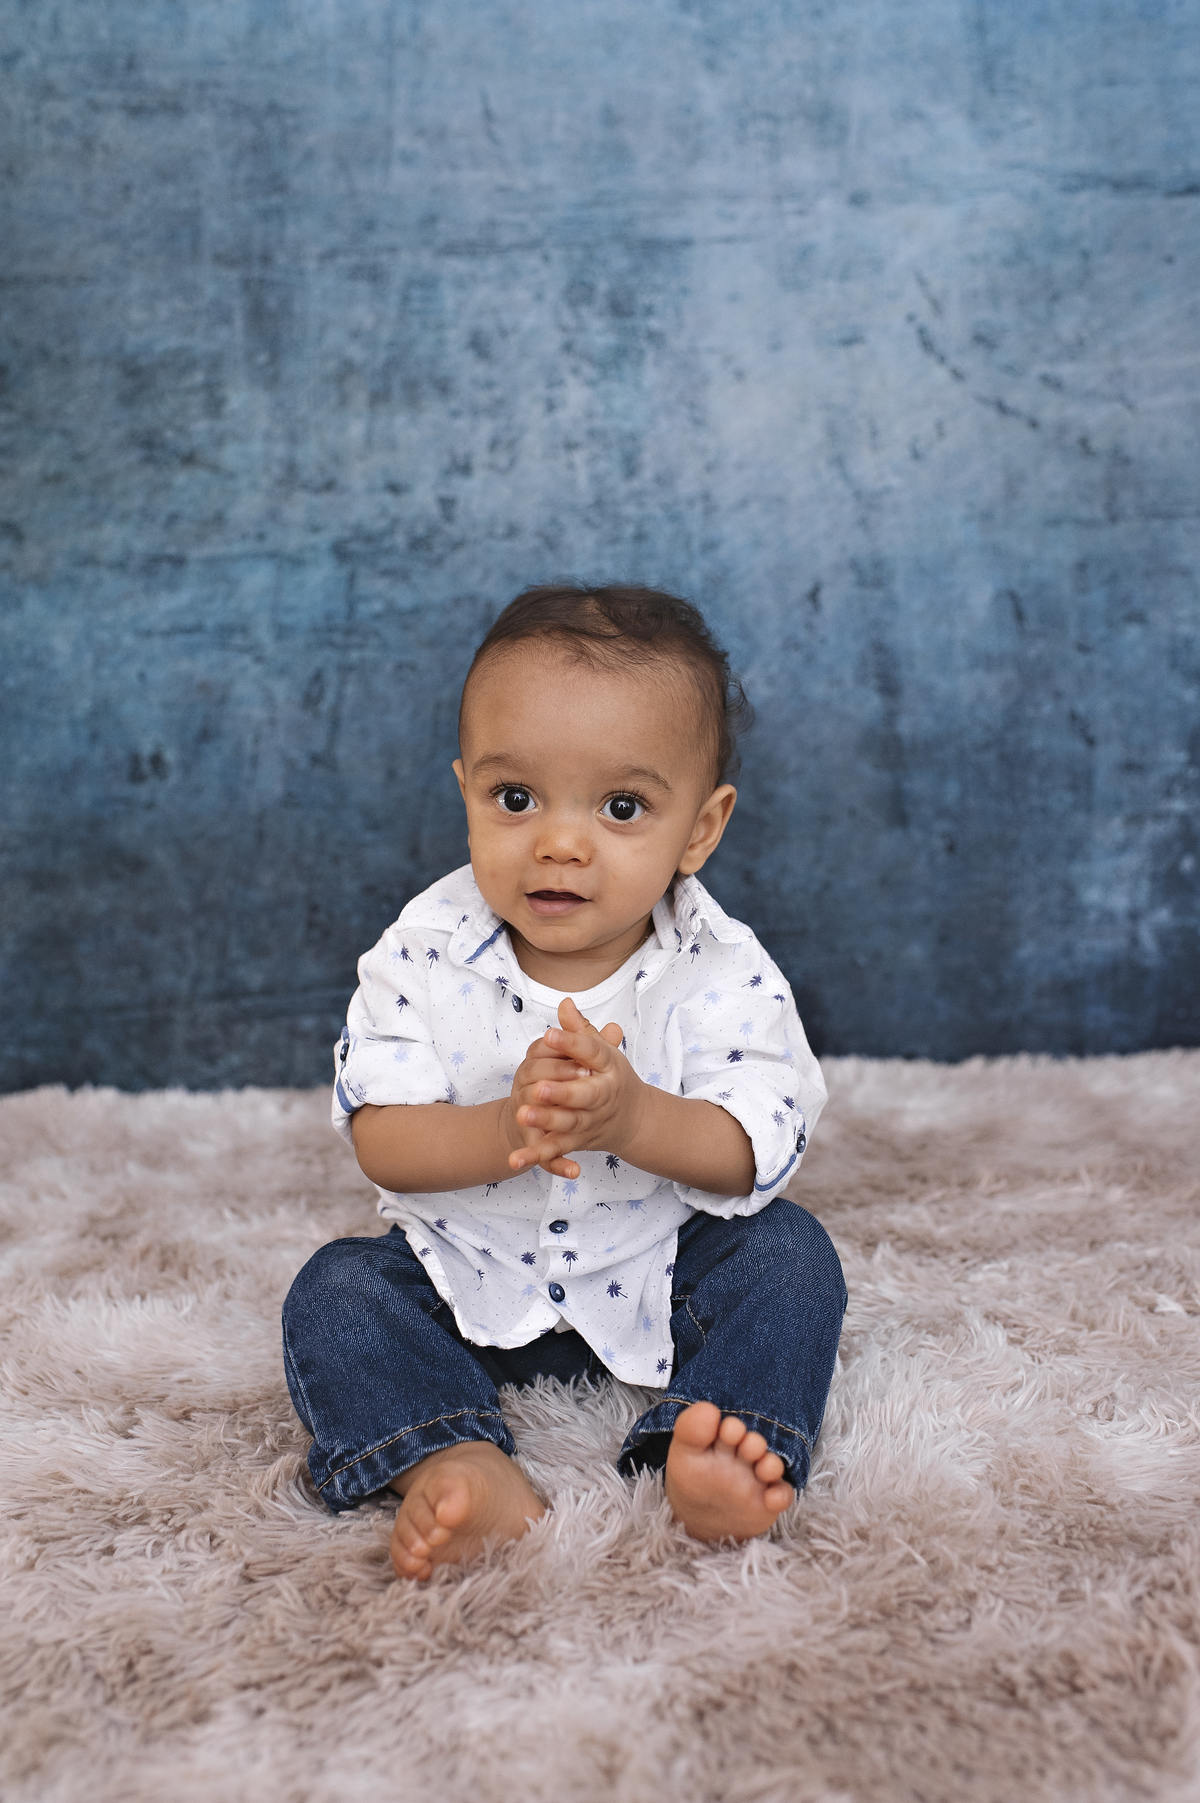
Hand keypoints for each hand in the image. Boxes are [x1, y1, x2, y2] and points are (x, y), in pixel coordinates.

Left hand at [504, 997, 643, 1178]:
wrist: (634, 1118)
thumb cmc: (611, 1077)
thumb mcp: (602, 1050)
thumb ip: (580, 1030)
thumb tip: (564, 1004)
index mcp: (610, 1068)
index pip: (593, 1053)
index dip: (572, 1044)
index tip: (550, 1034)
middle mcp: (603, 1096)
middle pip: (583, 1095)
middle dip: (560, 1092)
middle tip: (537, 1088)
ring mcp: (591, 1121)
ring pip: (568, 1123)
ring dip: (546, 1121)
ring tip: (522, 1115)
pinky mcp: (578, 1141)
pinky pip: (557, 1149)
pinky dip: (538, 1156)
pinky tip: (516, 1159)